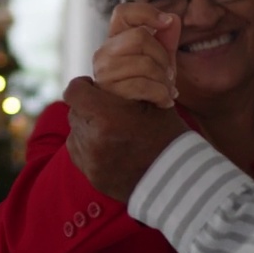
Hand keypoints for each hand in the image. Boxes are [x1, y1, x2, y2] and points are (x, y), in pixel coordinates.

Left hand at [62, 75, 188, 202]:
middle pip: (75, 112)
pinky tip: (110, 147)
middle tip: (106, 109)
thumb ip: (127, 87)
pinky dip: (88, 147)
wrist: (179, 180)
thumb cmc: (168, 136)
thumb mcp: (153, 102)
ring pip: (75, 133)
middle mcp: (92, 141)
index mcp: (106, 117)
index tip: (92, 85)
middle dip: (87, 107)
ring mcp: (90, 162)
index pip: (74, 92)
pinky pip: (79, 153)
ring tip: (111, 130)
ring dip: (87, 127)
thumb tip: (112, 72)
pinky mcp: (92, 177)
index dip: (82, 85)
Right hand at [91, 3, 181, 107]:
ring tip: (166, 89)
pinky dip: (161, 94)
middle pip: (140, 37)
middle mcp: (104, 52)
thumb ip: (167, 38)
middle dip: (163, 56)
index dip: (146, 12)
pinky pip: (143, 85)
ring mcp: (103, 71)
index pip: (123, 12)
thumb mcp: (161, 58)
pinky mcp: (109, 91)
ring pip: (144, 63)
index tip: (166, 22)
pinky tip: (164, 101)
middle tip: (169, 73)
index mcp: (115, 38)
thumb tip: (173, 19)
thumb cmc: (148, 83)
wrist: (140, 119)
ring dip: (164, 80)